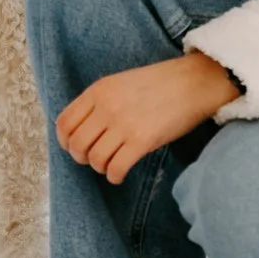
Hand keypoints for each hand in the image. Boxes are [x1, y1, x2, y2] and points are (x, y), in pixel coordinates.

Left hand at [55, 52, 241, 183]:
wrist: (195, 82)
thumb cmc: (160, 84)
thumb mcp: (122, 83)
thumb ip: (100, 101)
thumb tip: (83, 130)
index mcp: (99, 90)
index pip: (64, 122)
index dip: (65, 141)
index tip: (74, 147)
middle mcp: (107, 106)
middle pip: (76, 144)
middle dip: (82, 158)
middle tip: (95, 158)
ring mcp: (124, 123)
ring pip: (94, 159)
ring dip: (100, 167)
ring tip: (111, 164)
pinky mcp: (142, 140)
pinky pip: (115, 168)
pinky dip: (114, 176)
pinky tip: (121, 173)